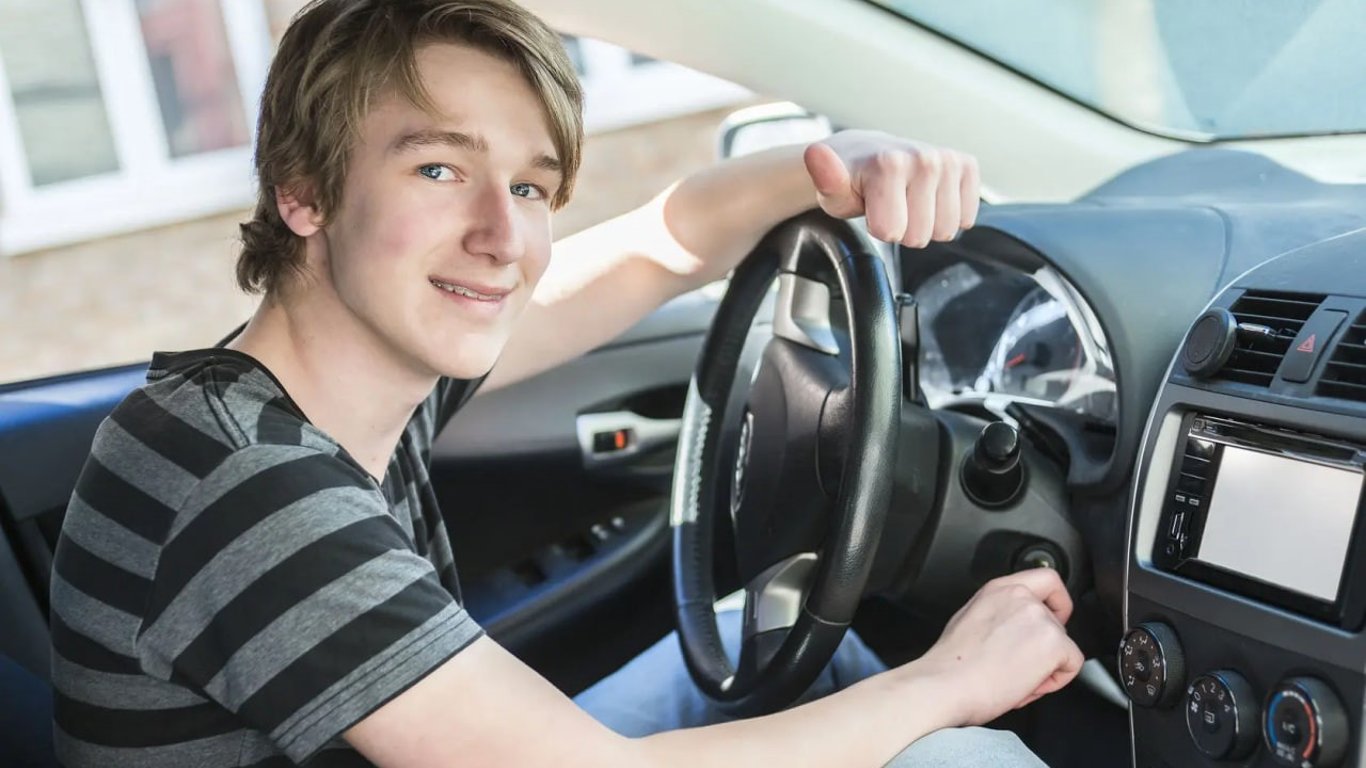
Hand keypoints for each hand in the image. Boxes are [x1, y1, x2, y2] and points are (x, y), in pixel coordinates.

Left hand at [803, 130, 979, 247]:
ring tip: (907, 200)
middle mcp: (924, 158)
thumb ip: (824, 177)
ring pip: (945, 230)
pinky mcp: (966, 166)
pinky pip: (967, 216)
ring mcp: (948, 161)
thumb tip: (816, 155)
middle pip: (920, 236)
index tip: (872, 208)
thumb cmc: (850, 179)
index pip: (891, 232)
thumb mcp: (831, 189)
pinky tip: (928, 197)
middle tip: (890, 205)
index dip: (878, 227)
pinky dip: (947, 214)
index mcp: (890, 164)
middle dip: (903, 227)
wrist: (865, 154)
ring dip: (925, 222)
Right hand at [909, 568, 1083, 726]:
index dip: (1057, 601)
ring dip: (1046, 666)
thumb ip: (999, 613)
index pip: (1047, 579)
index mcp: (998, 590)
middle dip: (1044, 647)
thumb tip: (1012, 629)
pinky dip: (1055, 681)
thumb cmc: (950, 664)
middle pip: (1057, 621)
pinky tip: (1026, 684)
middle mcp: (1021, 598)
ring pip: (1064, 645)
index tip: (1053, 617)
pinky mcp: (1054, 643)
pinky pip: (1072, 664)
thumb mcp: (970, 619)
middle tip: (1018, 664)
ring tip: (1015, 677)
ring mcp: (1040, 618)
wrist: (946, 685)